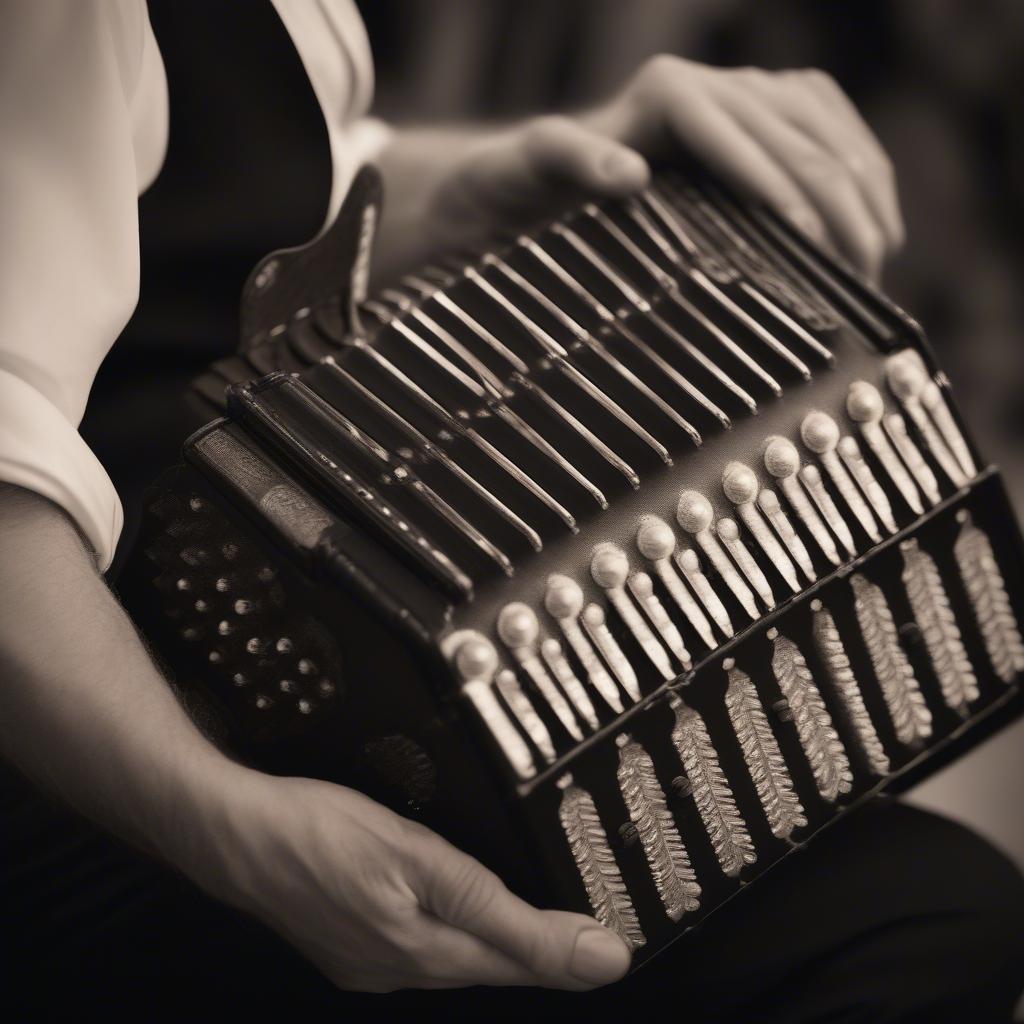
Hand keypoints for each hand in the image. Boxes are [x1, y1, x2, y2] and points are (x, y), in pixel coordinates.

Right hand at [213, 772, 630, 992]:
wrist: (232, 833)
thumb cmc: (318, 832)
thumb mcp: (421, 858)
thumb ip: (504, 911)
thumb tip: (584, 951)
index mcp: (423, 951)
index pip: (521, 963)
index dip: (570, 957)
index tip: (616, 950)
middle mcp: (398, 970)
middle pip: (489, 967)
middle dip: (538, 953)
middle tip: (586, 932)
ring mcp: (369, 963)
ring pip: (456, 960)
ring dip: (496, 945)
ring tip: (535, 926)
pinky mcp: (349, 947)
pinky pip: (421, 951)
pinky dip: (453, 936)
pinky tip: (457, 917)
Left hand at [416, 57, 901, 280]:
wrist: (515, 179)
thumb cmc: (516, 184)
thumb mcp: (523, 172)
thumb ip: (565, 160)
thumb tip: (632, 173)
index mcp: (664, 94)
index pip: (743, 137)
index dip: (785, 189)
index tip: (814, 250)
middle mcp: (706, 84)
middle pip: (798, 130)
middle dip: (839, 201)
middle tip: (863, 273)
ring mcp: (733, 95)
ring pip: (825, 125)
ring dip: (862, 186)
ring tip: (880, 254)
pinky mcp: (749, 115)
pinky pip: (825, 125)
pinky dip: (858, 167)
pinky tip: (874, 214)